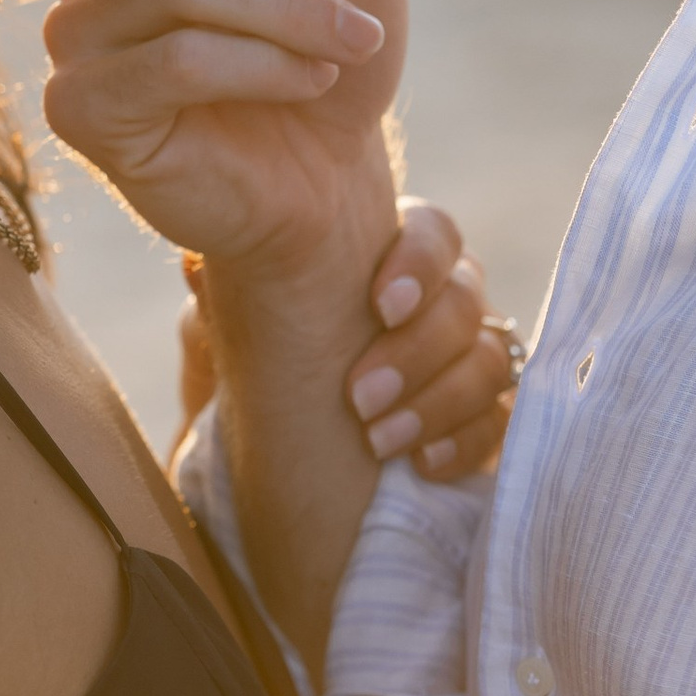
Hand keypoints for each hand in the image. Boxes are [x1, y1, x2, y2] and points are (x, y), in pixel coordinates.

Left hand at [179, 204, 521, 485]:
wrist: (252, 463)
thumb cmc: (245, 375)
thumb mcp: (218, 333)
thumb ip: (217, 294)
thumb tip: (198, 265)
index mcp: (388, 257)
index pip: (434, 231)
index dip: (420, 260)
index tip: (379, 306)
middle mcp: (438, 301)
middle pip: (469, 297)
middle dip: (418, 349)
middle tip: (359, 397)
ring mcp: (465, 361)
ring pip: (490, 360)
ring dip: (438, 400)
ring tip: (380, 441)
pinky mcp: (478, 423)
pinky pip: (498, 425)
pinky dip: (462, 443)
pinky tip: (422, 464)